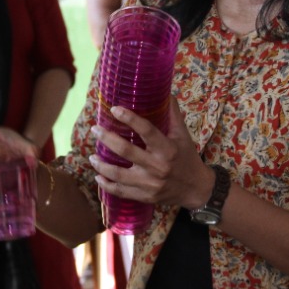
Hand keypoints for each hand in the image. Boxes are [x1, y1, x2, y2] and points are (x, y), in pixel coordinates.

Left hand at [87, 101, 215, 210]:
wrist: (196, 188)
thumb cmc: (187, 157)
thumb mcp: (183, 135)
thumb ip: (173, 114)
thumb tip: (166, 92)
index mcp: (167, 149)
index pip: (146, 130)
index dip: (129, 118)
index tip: (115, 109)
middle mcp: (157, 166)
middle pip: (126, 151)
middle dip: (107, 139)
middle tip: (95, 130)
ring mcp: (150, 183)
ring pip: (118, 174)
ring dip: (101, 165)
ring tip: (92, 156)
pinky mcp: (145, 196)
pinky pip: (121, 192)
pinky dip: (107, 185)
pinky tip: (98, 177)